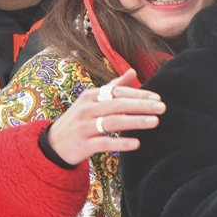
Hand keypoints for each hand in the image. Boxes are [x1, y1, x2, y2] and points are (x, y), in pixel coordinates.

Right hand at [46, 69, 166, 165]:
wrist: (54, 144)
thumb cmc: (79, 120)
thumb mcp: (92, 101)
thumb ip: (113, 87)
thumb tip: (132, 71)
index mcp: (91, 96)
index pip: (117, 92)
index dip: (138, 94)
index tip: (157, 98)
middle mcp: (87, 109)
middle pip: (117, 105)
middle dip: (141, 105)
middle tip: (162, 108)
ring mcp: (84, 127)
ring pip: (112, 122)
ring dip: (135, 121)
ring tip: (154, 122)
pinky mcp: (83, 145)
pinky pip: (104, 143)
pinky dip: (120, 143)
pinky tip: (136, 143)